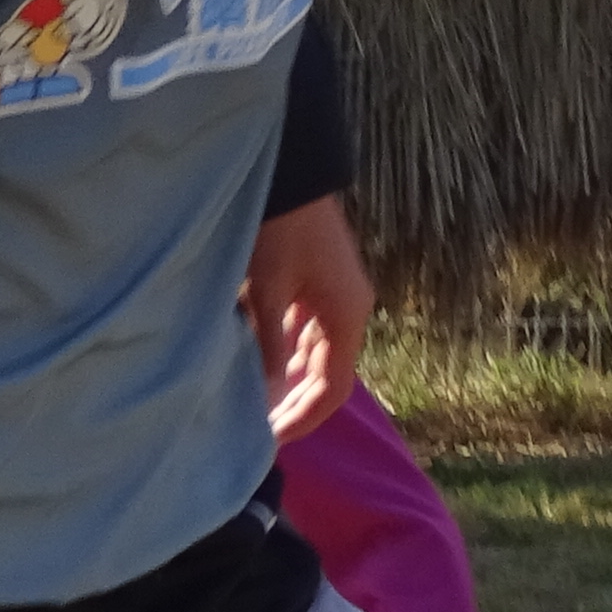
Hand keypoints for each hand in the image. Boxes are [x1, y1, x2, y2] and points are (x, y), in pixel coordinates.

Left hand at [248, 192, 374, 441]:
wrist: (291, 170)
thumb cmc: (276, 228)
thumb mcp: (265, 290)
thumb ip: (267, 346)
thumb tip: (266, 397)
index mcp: (346, 316)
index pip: (334, 389)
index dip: (304, 419)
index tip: (272, 441)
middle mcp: (352, 308)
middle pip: (331, 373)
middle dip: (298, 403)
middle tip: (263, 429)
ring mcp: (340, 292)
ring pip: (321, 352)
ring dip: (294, 378)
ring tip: (260, 401)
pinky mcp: (325, 279)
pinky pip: (312, 328)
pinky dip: (292, 350)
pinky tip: (265, 359)